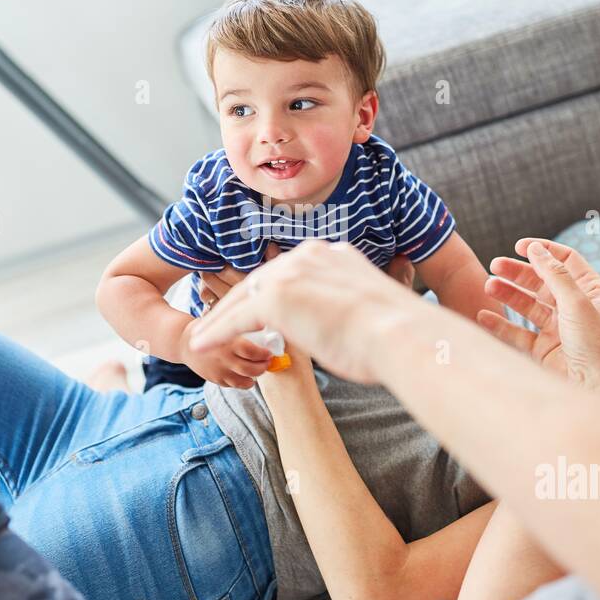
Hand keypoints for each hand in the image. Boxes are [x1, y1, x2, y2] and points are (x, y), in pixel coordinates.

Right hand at [178, 316, 271, 388]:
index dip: (263, 354)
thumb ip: (239, 327)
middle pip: (250, 368)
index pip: (251, 351)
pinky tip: (247, 377)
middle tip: (267, 362)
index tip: (269, 353)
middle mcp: (223, 358)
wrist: (183, 342)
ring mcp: (218, 370)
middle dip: (262, 367)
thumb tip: (263, 326)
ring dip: (254, 377)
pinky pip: (233, 385)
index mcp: (227, 341)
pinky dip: (242, 383)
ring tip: (258, 371)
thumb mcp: (222, 322)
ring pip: (242, 380)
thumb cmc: (208, 329)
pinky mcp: (214, 379)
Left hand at [188, 240, 416, 384]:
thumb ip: (339, 305)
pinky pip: (236, 318)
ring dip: (218, 320)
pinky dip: (216, 332)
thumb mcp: (363, 309)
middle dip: (234, 303)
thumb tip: (337, 322)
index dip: (264, 294)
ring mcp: (291, 274)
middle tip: (214, 321)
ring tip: (200, 338)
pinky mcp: (276, 298)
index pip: (285, 274)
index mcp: (330, 255)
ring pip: (242, 299)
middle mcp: (308, 256)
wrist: (399, 336)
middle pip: (259, 281)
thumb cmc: (392, 336)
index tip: (251, 310)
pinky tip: (200, 345)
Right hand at [479, 239, 599, 396]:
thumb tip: (536, 249)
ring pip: (528, 304)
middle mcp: (574, 307)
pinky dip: (500, 324)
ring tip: (489, 287)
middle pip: (542, 281)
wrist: (594, 391)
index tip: (519, 246)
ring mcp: (558, 328)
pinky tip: (484, 316)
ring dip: (508, 294)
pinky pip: (518, 332)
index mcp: (590, 291)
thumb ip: (554, 275)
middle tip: (495, 266)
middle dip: (518, 272)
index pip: (565, 261)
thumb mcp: (577, 304)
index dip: (543, 251)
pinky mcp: (543, 349)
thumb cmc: (595, 347)